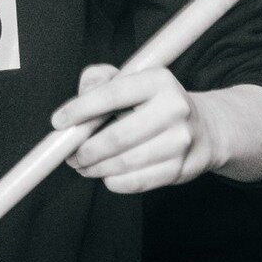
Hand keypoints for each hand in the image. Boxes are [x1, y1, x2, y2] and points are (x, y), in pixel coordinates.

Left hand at [51, 65, 221, 193]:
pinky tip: (107, 174)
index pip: (112, 94)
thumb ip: (99, 80)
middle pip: (116, 137)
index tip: (58, 122)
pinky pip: (136, 182)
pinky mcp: (181, 168)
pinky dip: (114, 181)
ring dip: (95, 168)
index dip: (80, 109)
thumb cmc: (152, 102)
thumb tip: (80, 97)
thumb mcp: (129, 79)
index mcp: (158, 80)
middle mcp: (174, 109)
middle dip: (84, 149)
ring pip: (123, 163)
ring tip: (83, 165)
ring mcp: (181, 141)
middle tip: (69, 154)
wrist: (204, 128)